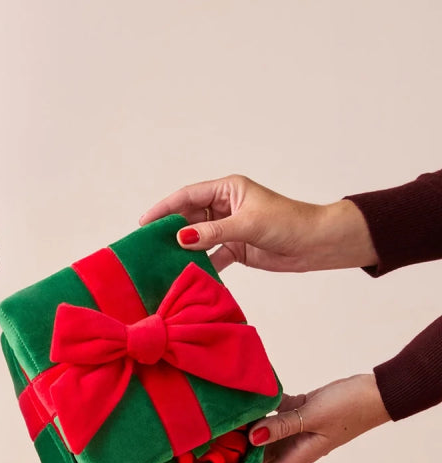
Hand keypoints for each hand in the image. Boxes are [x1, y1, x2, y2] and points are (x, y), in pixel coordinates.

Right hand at [140, 174, 377, 272]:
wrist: (317, 244)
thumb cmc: (288, 223)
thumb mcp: (247, 224)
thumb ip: (212, 232)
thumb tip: (180, 238)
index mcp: (228, 190)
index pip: (188, 196)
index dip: (165, 208)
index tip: (145, 222)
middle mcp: (225, 207)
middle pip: (189, 217)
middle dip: (170, 230)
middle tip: (147, 245)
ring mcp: (229, 228)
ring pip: (198, 238)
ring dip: (184, 249)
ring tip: (162, 261)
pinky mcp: (236, 248)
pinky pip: (211, 256)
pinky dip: (200, 264)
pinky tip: (187, 273)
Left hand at [216, 374, 389, 462]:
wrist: (374, 391)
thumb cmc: (350, 408)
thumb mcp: (312, 416)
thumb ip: (281, 426)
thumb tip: (251, 438)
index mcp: (298, 456)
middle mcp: (293, 447)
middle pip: (256, 461)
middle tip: (201, 459)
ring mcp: (295, 430)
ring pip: (261, 438)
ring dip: (240, 436)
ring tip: (212, 432)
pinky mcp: (298, 412)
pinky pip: (272, 414)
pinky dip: (257, 410)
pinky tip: (239, 401)